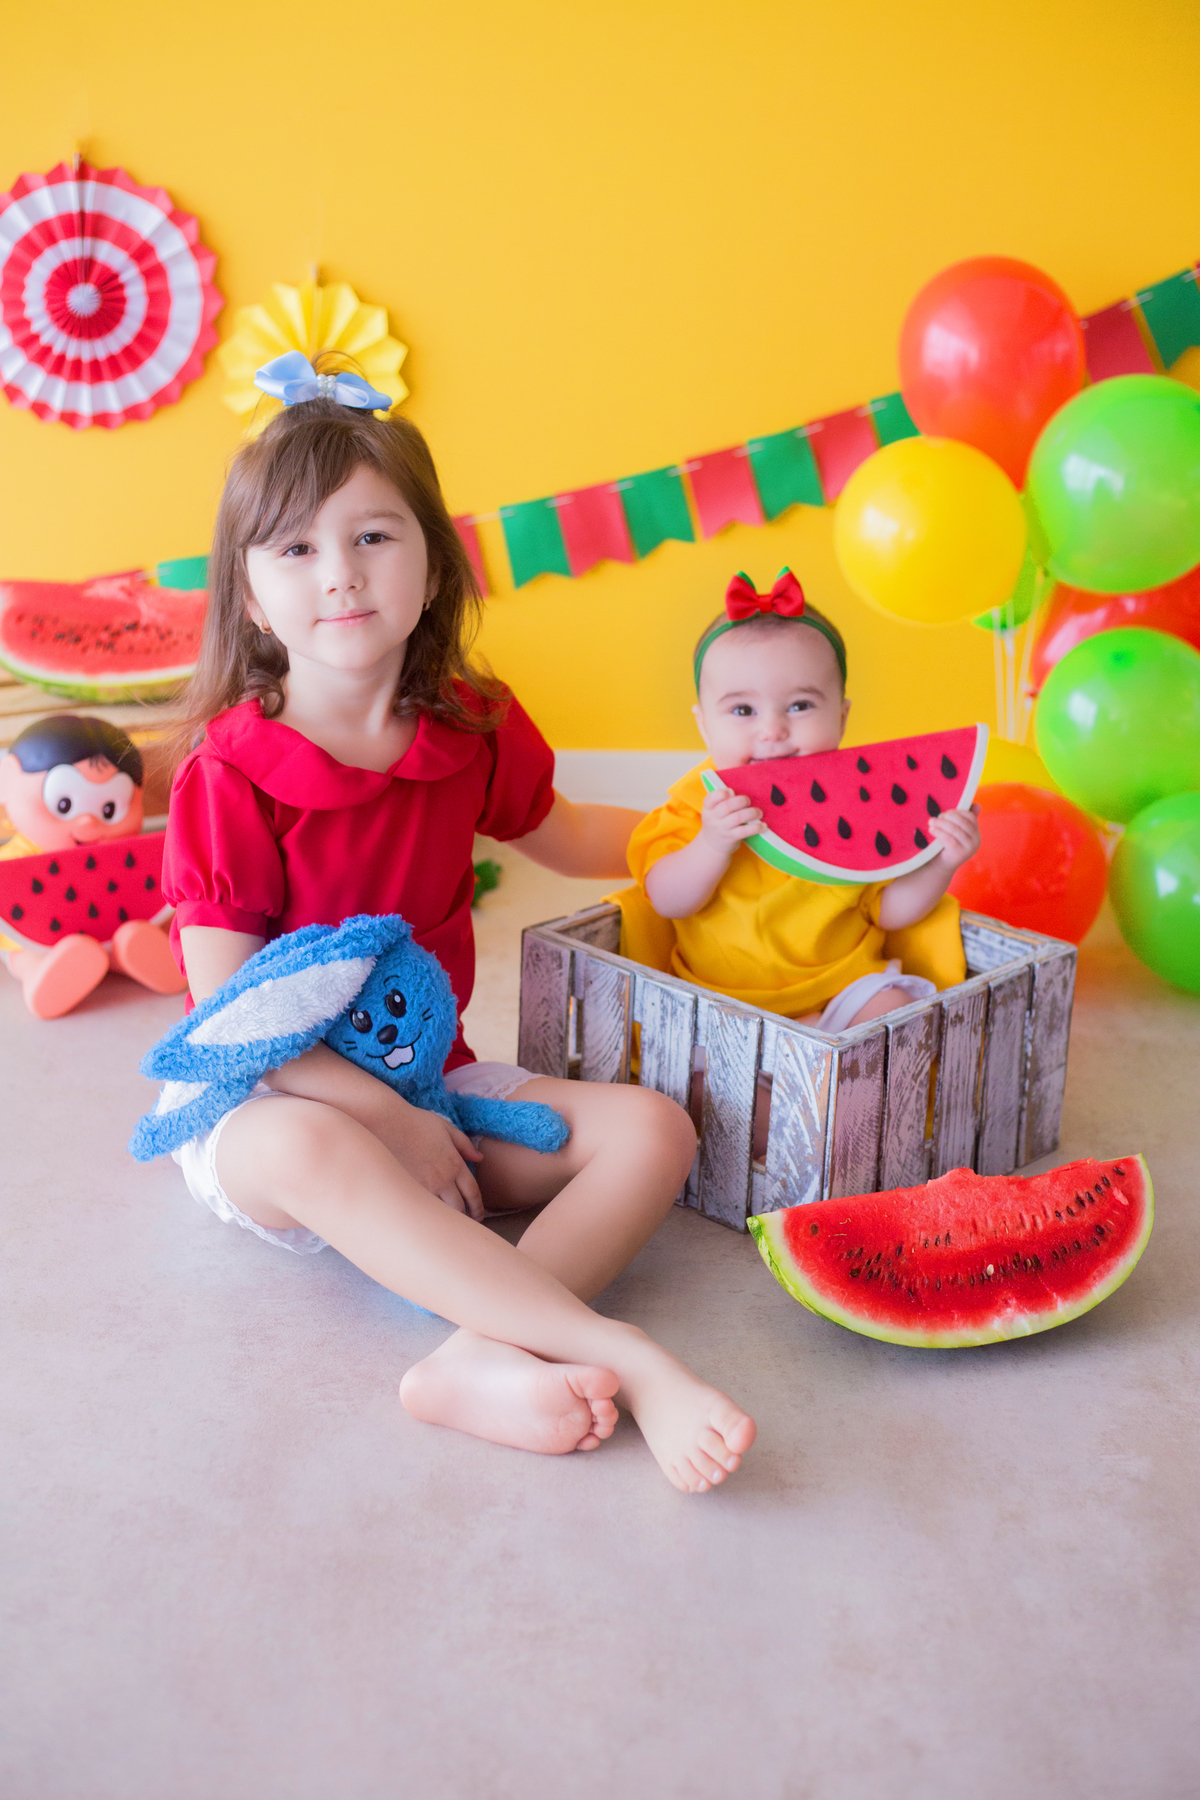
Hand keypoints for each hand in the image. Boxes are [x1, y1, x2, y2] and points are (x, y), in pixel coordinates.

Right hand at [371, 1091, 484, 1218]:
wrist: (385, 1122)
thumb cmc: (415, 1123)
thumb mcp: (445, 1128)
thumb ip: (464, 1144)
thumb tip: (480, 1158)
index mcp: (454, 1164)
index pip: (472, 1193)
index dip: (478, 1207)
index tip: (478, 1215)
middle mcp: (442, 1179)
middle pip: (459, 1208)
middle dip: (465, 1218)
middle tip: (465, 1224)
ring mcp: (423, 1187)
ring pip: (441, 1213)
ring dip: (446, 1219)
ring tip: (447, 1225)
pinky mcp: (406, 1191)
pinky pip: (422, 1209)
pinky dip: (427, 1216)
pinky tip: (426, 1218)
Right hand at [699, 785, 762, 856]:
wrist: (712, 844)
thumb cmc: (718, 821)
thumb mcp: (714, 810)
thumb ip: (723, 800)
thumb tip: (735, 791)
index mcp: (708, 808)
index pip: (711, 798)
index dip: (721, 793)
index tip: (731, 791)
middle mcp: (713, 818)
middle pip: (727, 806)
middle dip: (741, 801)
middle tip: (748, 801)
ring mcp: (722, 829)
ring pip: (738, 818)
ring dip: (752, 813)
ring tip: (759, 812)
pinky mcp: (731, 838)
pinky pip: (744, 831)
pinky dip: (756, 827)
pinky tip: (763, 826)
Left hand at [927, 804, 980, 871]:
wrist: (940, 866)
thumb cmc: (946, 845)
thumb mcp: (955, 832)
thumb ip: (962, 819)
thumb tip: (977, 805)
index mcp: (975, 832)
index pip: (970, 817)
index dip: (957, 812)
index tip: (944, 813)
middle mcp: (976, 840)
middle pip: (963, 823)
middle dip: (948, 817)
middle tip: (936, 817)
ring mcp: (969, 848)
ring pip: (955, 830)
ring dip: (941, 824)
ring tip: (931, 821)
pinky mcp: (960, 854)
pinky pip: (949, 839)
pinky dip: (939, 832)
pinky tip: (931, 830)